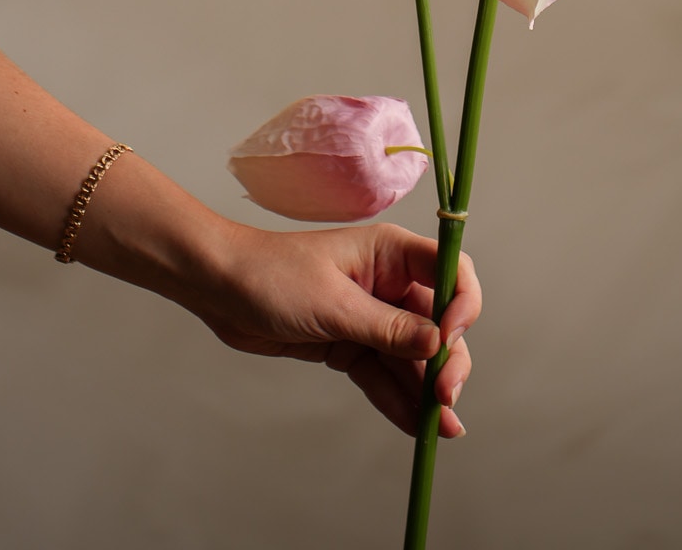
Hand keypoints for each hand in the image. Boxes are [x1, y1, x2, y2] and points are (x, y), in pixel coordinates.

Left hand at [187, 220, 480, 438]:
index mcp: (391, 253)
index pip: (449, 270)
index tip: (450, 341)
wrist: (220, 289)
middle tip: (445, 398)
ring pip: (413, 355)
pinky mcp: (350, 343)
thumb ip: (388, 328)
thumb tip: (438, 345)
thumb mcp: (333, 305)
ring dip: (427, 389)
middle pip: (438, 322)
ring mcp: (370, 315)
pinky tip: (415, 425)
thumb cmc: (273, 277)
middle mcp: (388, 282)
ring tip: (443, 428)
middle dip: (448, 360)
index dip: (461, 305)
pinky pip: (383, 373)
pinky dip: (398, 398)